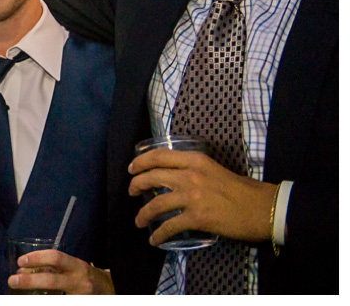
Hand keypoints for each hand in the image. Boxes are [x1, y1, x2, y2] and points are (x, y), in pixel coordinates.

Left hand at [8, 249, 114, 293]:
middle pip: (52, 280)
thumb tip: (22, 270)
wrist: (110, 291)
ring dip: (35, 296)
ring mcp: (81, 297)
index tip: (20, 261)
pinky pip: (61, 302)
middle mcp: (80, 282)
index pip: (56, 258)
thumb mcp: (72, 268)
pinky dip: (46, 301)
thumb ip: (51, 268)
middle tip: (12, 280)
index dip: (37, 258)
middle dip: (30, 281)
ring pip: (55, 297)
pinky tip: (36, 300)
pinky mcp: (80, 304)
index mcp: (77, 267)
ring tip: (20, 296)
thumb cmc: (85, 277)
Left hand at [128, 148, 276, 243]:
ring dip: (143, 213)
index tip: (132, 168)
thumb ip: (196, 172)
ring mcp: (192, 196)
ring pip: (156, 203)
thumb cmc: (244, 190)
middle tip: (130, 191)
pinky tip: (155, 239)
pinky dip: (159, 234)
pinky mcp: (197, 217)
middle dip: (136, 184)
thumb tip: (177, 180)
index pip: (159, 156)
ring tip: (138, 220)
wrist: (264, 208)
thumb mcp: (215, 170)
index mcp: (195, 160)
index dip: (141, 162)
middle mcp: (190, 175)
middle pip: (152, 176)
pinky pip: (170, 226)